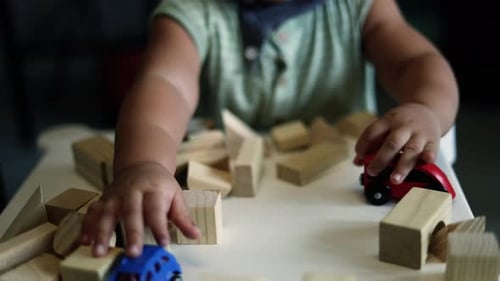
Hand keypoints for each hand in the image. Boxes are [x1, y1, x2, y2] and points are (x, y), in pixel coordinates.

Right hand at [81, 162, 200, 256]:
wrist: (141, 164)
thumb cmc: (160, 184)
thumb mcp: (176, 195)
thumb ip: (183, 217)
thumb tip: (195, 235)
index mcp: (154, 190)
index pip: (157, 210)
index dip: (160, 227)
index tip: (163, 243)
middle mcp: (132, 191)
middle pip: (131, 212)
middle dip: (131, 233)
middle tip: (132, 253)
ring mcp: (115, 195)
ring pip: (106, 213)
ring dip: (101, 233)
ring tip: (99, 252)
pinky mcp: (103, 199)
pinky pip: (92, 212)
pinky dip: (87, 226)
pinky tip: (85, 241)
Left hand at [353, 103, 440, 183]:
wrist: (427, 109)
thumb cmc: (402, 122)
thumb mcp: (385, 126)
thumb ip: (371, 143)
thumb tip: (357, 162)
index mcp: (388, 121)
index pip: (372, 133)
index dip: (363, 146)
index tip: (359, 157)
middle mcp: (403, 126)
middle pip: (391, 143)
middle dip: (381, 160)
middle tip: (372, 172)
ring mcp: (419, 133)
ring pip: (411, 150)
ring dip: (402, 166)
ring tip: (394, 179)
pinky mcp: (432, 140)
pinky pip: (431, 149)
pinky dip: (428, 156)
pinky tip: (426, 162)